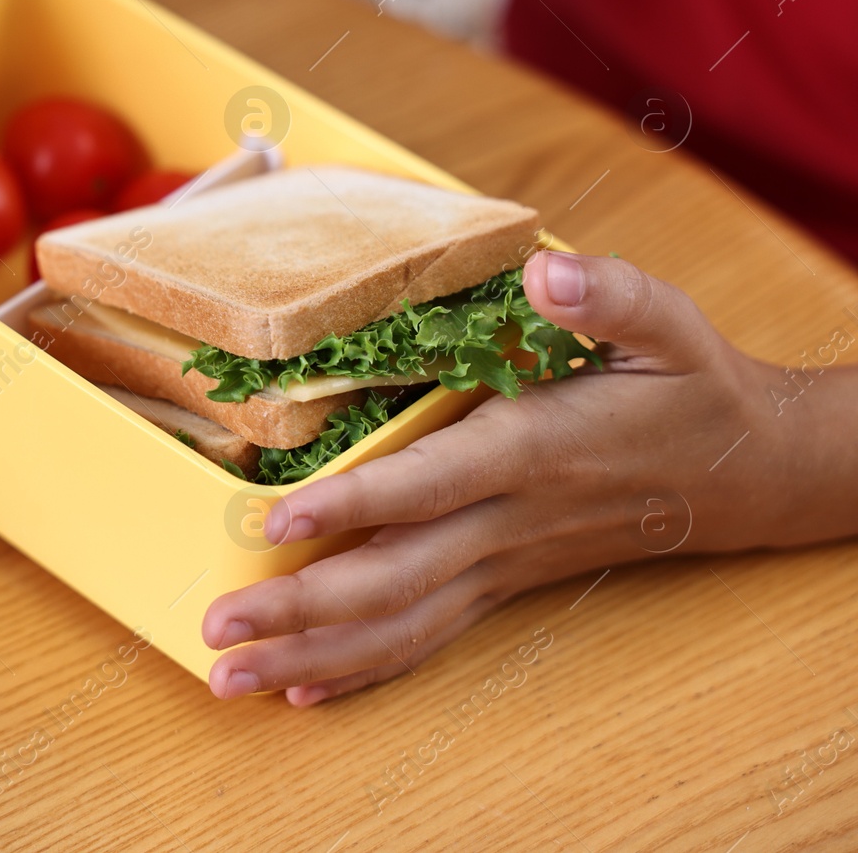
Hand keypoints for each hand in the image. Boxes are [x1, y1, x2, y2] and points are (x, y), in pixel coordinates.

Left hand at [202, 251, 838, 704]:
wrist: (743, 472)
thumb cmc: (687, 387)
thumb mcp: (665, 325)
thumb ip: (608, 295)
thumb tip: (547, 272)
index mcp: (531, 450)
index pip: (429, 486)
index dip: (353, 505)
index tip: (274, 518)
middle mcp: (506, 522)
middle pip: (394, 579)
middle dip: (301, 608)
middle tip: (217, 629)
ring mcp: (500, 563)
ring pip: (399, 625)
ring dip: (311, 655)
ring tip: (231, 680)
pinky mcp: (500, 583)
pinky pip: (426, 639)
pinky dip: (361, 669)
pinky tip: (301, 689)